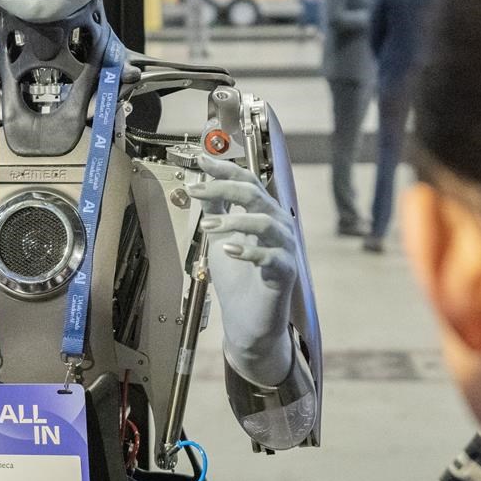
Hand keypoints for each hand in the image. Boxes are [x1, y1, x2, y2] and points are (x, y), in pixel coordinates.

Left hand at [186, 153, 297, 385]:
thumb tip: (200, 182)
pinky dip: (249, 251)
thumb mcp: (218, 237)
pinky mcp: (285, 272)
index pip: (247, 181)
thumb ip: (215, 209)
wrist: (247, 321)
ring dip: (233, 219)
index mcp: (262, 212)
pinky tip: (228, 251)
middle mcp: (277, 225)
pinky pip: (271, 256)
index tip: (201, 159)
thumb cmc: (236, 278)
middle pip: (254, 194)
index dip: (225, 168)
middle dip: (223, 187)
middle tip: (195, 189)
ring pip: (264, 221)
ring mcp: (284, 248)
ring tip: (207, 225)